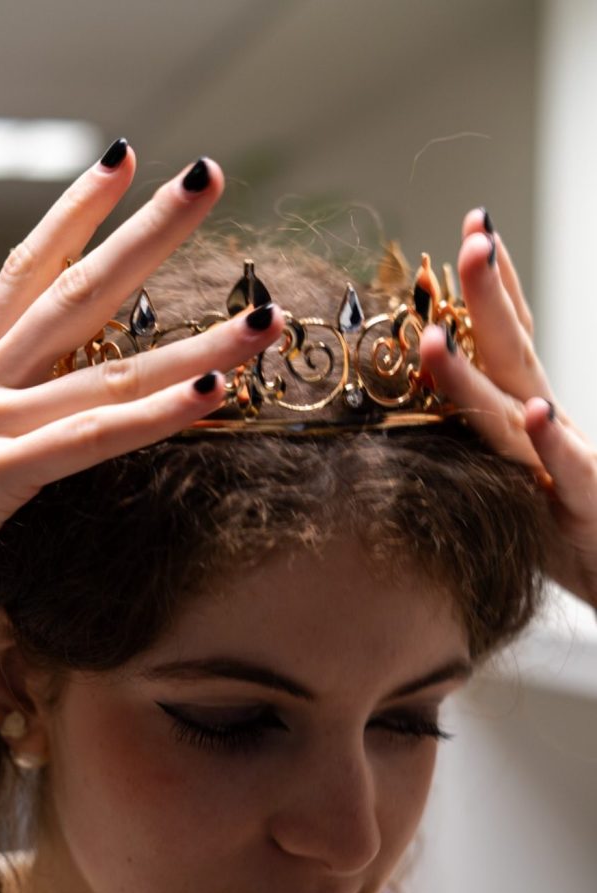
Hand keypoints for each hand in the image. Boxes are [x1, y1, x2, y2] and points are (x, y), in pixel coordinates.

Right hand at [0, 147, 284, 691]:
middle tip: (207, 176)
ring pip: (106, 368)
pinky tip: (213, 395)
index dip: (73, 215)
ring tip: (262, 315)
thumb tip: (4, 437)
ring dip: (193, 341)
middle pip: (75, 290)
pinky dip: (154, 416)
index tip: (118, 163)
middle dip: (146, 233)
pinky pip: (90, 440)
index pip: (25, 274)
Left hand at [420, 208, 596, 610]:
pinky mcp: (589, 514)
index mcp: (533, 422)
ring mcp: (567, 471)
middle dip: (490, 298)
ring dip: (481, 371)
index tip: (474, 224)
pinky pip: (571, 474)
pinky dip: (552, 444)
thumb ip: (495, 433)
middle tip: (474, 237)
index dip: (494, 287)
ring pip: (519, 413)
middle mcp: (548, 436)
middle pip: (513, 358)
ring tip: (443, 334)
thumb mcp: (528, 478)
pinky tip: (538, 412)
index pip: (512, 341)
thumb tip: (467, 392)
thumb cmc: (577, 535)